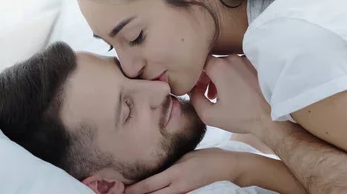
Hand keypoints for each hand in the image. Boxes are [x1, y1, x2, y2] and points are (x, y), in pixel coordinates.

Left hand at [125, 148, 244, 193]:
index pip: (151, 184)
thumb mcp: (184, 156)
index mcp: (176, 173)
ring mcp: (183, 192)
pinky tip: (150, 193)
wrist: (224, 166)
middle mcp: (178, 185)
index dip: (135, 189)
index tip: (123, 190)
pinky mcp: (186, 193)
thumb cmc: (205, 156)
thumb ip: (169, 164)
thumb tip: (152, 168)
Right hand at [190, 55, 270, 134]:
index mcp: (220, 66)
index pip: (200, 63)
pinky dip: (233, 77)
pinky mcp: (256, 66)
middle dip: (207, 78)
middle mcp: (233, 58)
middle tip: (208, 95)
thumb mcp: (209, 115)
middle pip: (213, 64)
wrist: (272, 118)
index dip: (196, 76)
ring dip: (220, 78)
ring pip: (226, 66)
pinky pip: (238, 68)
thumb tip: (192, 90)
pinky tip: (236, 93)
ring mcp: (246, 60)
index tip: (197, 89)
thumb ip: (194, 99)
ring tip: (221, 96)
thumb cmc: (242, 116)